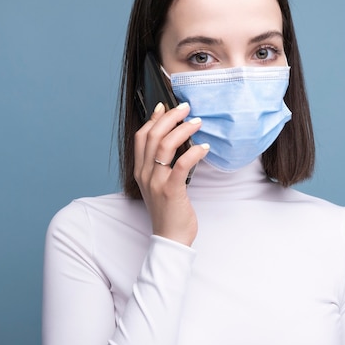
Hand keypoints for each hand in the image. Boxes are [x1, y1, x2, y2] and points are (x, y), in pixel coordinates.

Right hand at [134, 102, 209, 245]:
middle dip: (170, 117)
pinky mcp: (171, 191)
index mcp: (140, 171)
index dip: (153, 119)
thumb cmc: (168, 211)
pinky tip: (204, 147)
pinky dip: (193, 152)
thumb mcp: (158, 184)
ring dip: (183, 130)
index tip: (165, 106)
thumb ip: (161, 164)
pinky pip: (181, 164)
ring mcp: (156, 182)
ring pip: (164, 146)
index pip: (141, 137)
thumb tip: (174, 141)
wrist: (170, 238)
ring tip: (198, 123)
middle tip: (187, 108)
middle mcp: (144, 174)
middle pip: (153, 136)